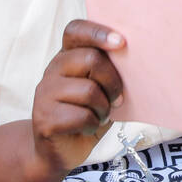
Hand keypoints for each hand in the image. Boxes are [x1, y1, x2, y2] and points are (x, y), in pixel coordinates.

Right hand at [31, 19, 125, 171]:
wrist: (60, 151)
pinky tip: (87, 127)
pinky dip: (92, 124)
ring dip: (103, 108)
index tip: (121, 43)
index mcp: (67, 57)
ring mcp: (44, 94)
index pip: (75, 30)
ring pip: (88, 90)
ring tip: (99, 115)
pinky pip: (81, 116)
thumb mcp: (102, 88)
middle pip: (90, 59)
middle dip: (113, 82)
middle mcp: (52, 70)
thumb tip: (138, 59)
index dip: (98, 32)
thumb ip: (109, 71)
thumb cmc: (88, 114)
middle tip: (116, 99)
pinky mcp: (44, 118)